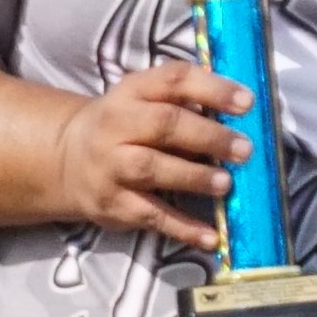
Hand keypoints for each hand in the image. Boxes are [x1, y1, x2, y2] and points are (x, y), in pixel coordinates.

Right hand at [48, 63, 248, 248]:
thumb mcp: (144, 100)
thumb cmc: (124, 126)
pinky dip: (183, 228)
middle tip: (244, 149)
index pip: (173, 80)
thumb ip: (184, 101)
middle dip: (208, 136)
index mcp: (133, 91)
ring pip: (152, 169)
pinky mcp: (113, 203)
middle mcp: (117, 124)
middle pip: (163, 125)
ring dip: (193, 177)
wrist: (68, 160)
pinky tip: (211, 236)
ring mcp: (111, 166)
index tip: (248, 102)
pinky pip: (151, 216)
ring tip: (225, 184)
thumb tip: (238, 115)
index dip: (212, 89)